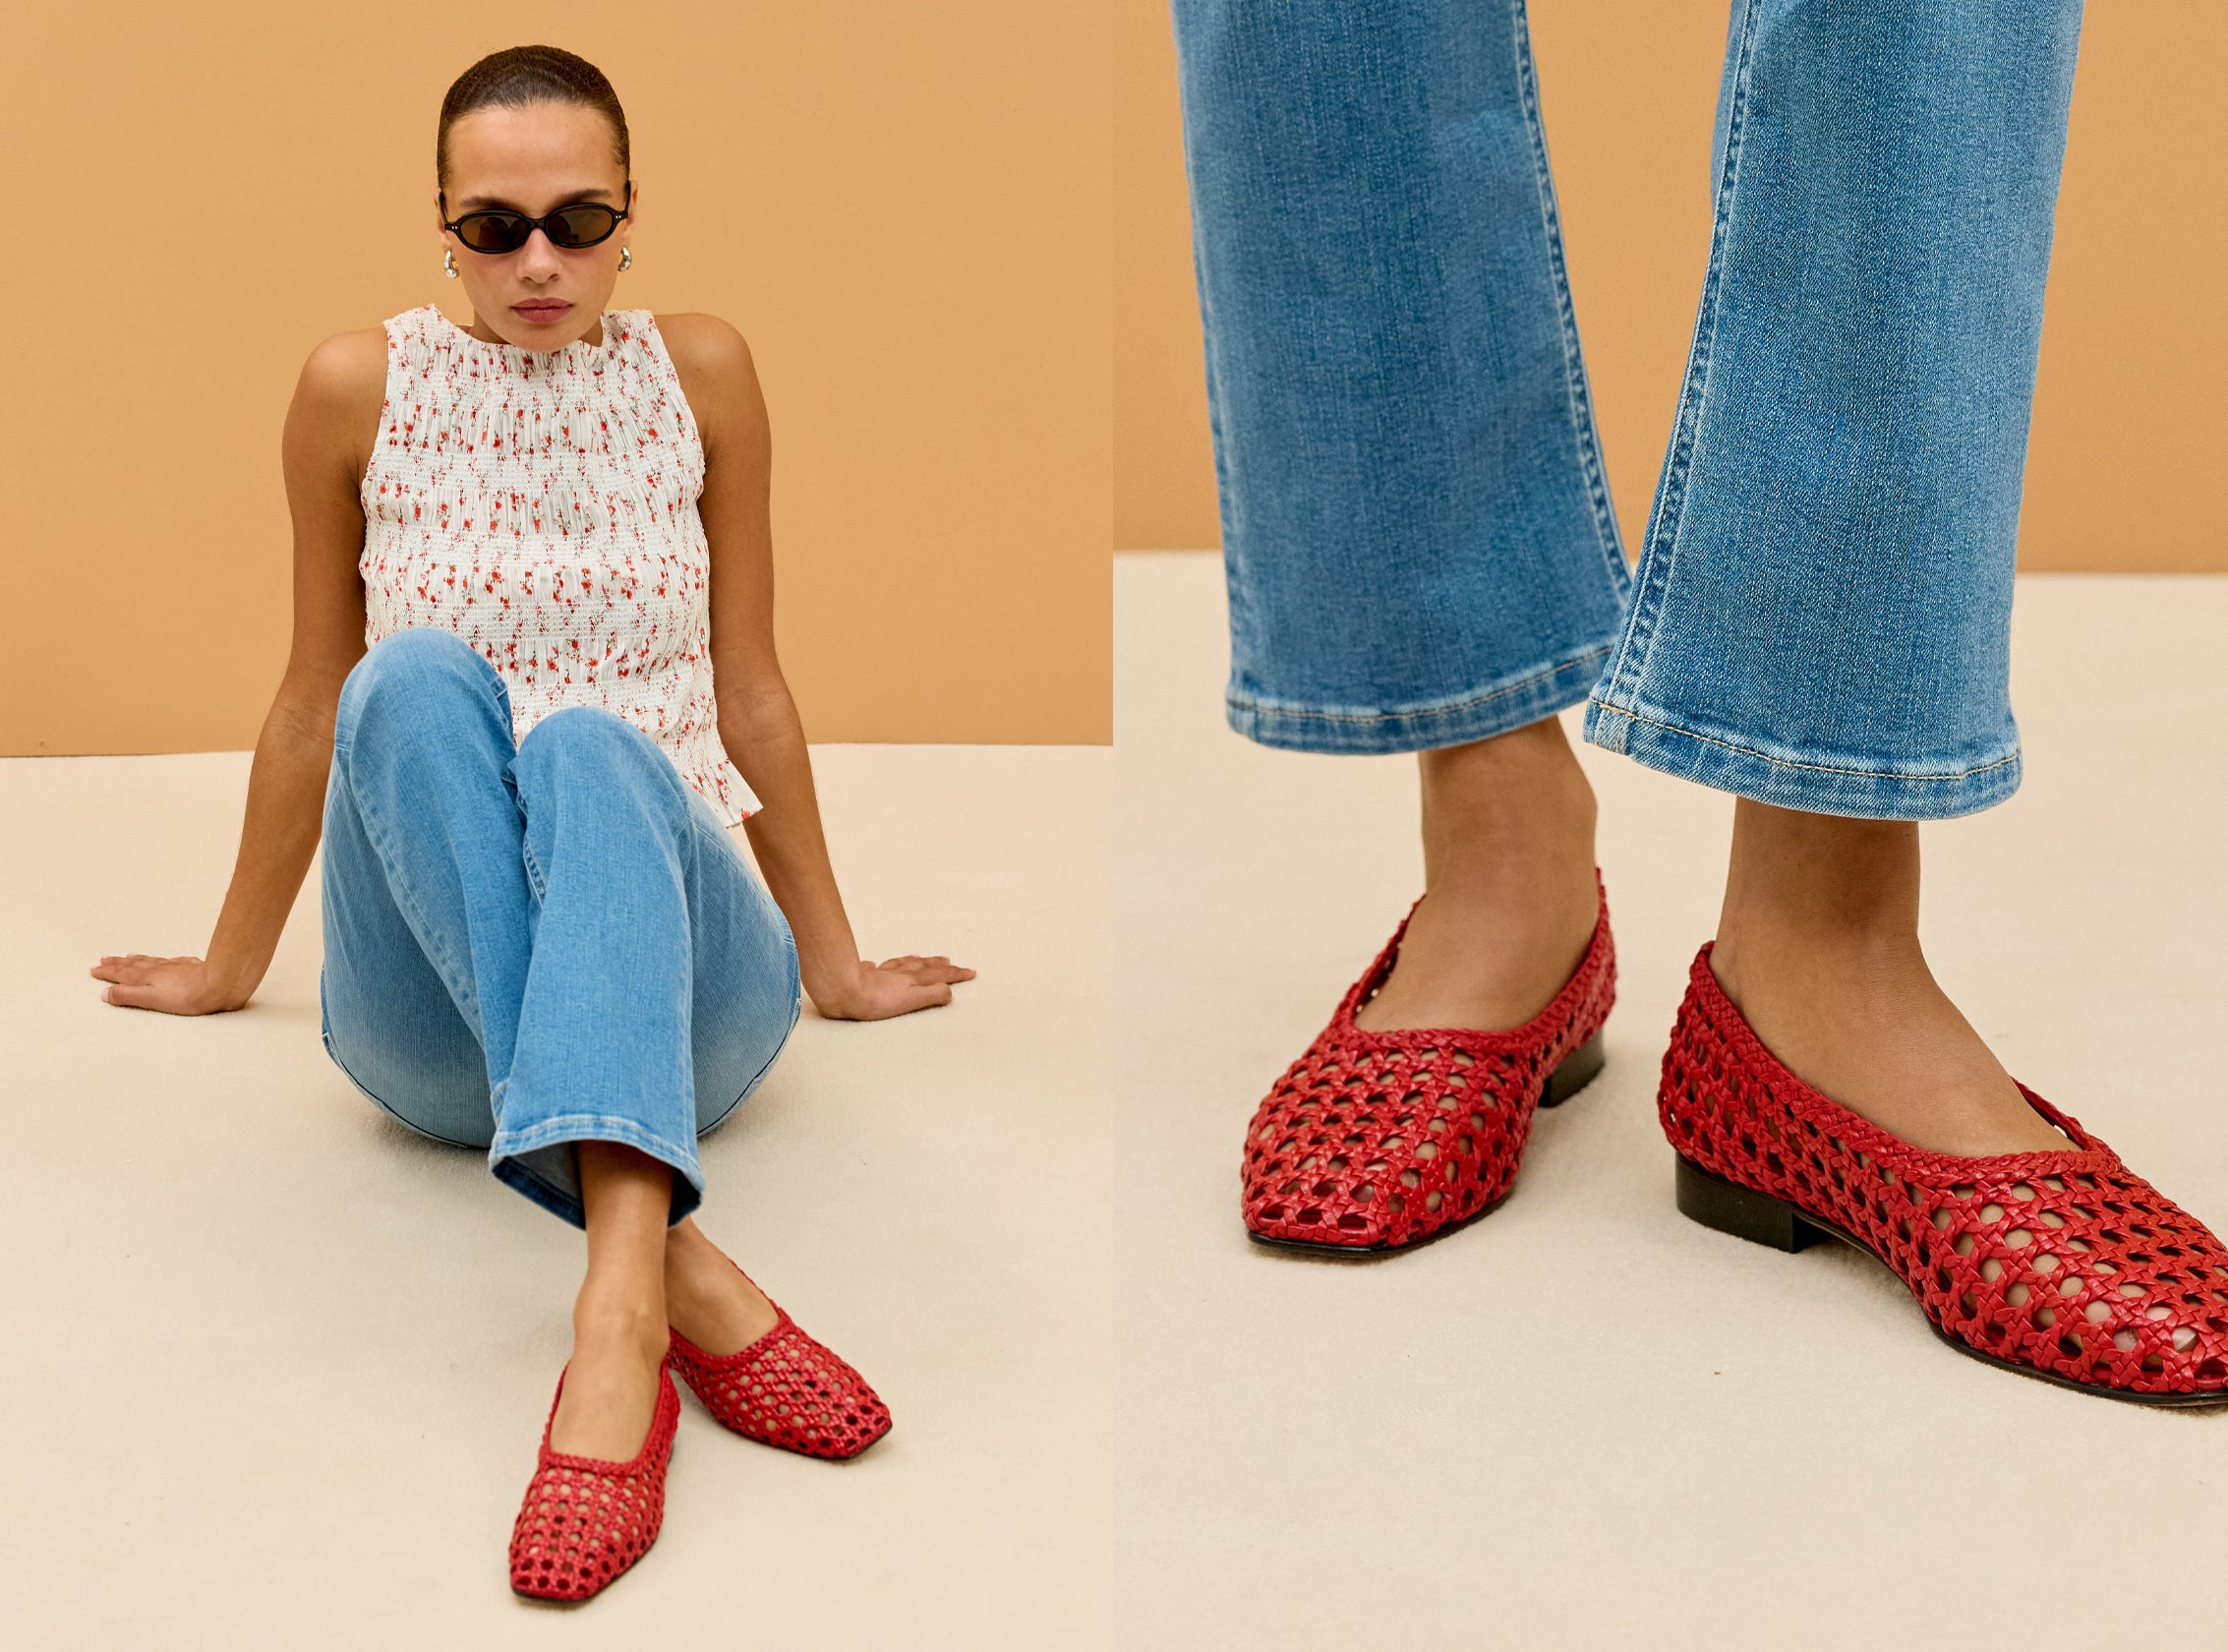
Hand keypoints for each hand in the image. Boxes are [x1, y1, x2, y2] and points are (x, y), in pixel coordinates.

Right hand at [89, 953, 242, 1014]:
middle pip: (134, 964)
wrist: (219, 984)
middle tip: (105, 958)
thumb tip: (105, 993)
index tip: (94, 969)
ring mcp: (175, 966)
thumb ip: (127, 996)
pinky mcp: (191, 967)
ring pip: (151, 960)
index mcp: (146, 977)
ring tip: (128, 955)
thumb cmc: (186, 997)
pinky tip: (167, 960)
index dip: (107, 972)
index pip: (121, 974)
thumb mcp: (151, 999)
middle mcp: (159, 969)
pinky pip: (172, 960)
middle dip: (118, 962)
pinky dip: (163, 960)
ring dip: (137, 958)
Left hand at [811, 954, 975, 1020]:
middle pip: (922, 966)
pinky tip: (873, 964)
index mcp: (911, 980)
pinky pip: (874, 967)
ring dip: (914, 961)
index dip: (955, 974)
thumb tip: (949, 991)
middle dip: (938, 965)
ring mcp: (880, 974)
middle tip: (949, 962)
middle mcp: (898, 974)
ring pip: (901, 964)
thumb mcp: (911, 1000)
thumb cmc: (874, 1001)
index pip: (939, 975)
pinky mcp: (862, 975)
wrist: (842, 991)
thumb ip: (932, 995)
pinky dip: (879, 966)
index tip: (970, 972)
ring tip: (919, 957)